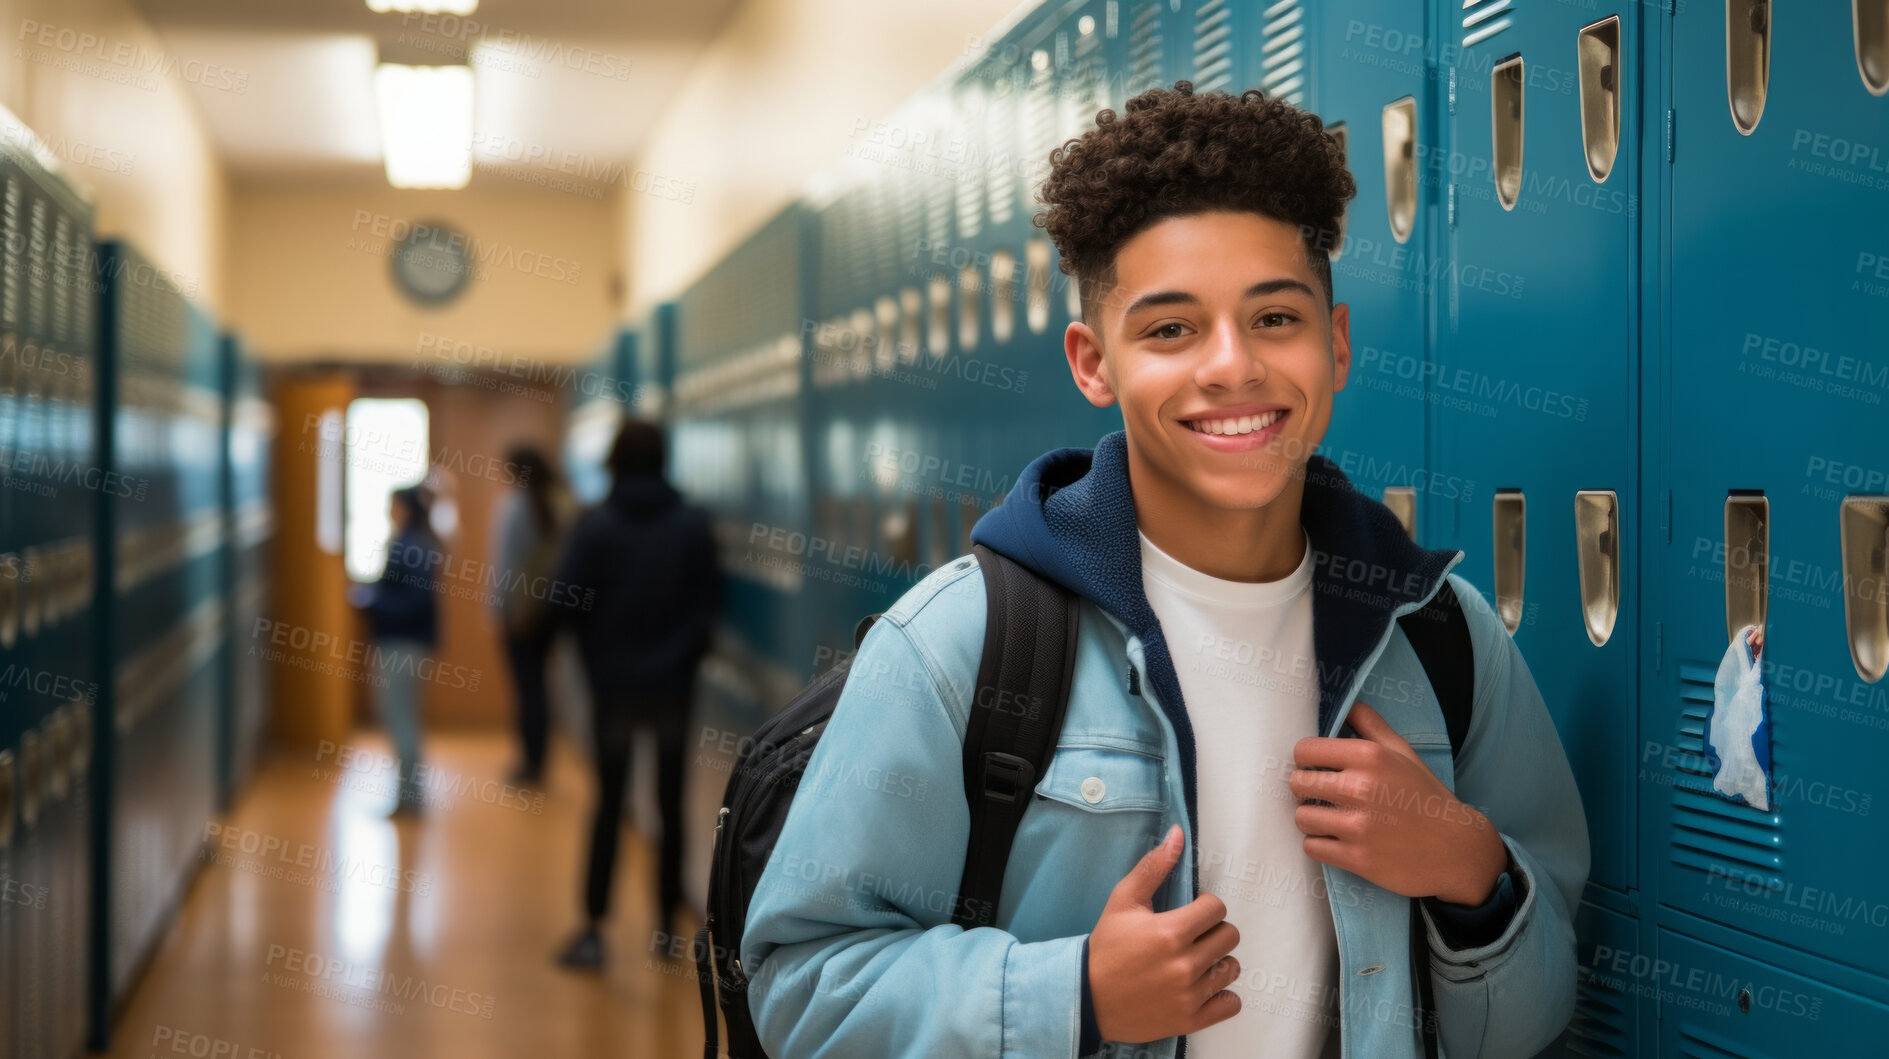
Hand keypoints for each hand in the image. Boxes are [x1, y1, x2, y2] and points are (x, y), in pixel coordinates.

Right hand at [1088, 824, 1242, 1043]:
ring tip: (1196, 961)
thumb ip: (1153, 866)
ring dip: (1218, 962)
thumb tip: (1178, 834)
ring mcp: (1189, 995)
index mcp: (1170, 932)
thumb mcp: (1123, 901)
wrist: (1086, 997)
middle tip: (1193, 937)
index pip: (1217, 908)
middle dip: (1213, 931)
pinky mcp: (1190, 1019)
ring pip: (1231, 968)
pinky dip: (1221, 996)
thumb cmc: (1107, 947)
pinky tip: (1203, 987)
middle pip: (1229, 936)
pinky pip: (1230, 1004)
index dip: (1205, 907)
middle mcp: (1184, 964)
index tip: (1190, 913)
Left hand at [1289, 703, 1506, 904]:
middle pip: (1296, 783)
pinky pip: (1312, 847)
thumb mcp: (1404, 753)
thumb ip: (1372, 725)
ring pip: (1301, 817)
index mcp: (1370, 756)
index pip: (1305, 750)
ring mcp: (1358, 826)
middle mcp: (1361, 788)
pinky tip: (1337, 840)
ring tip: (1329, 819)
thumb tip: (1348, 705)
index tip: (1316, 768)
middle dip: (1305, 789)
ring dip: (1311, 819)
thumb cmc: (1425, 797)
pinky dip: (1320, 845)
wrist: (1456, 849)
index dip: (1306, 760)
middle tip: (1322, 796)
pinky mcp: (1357, 858)